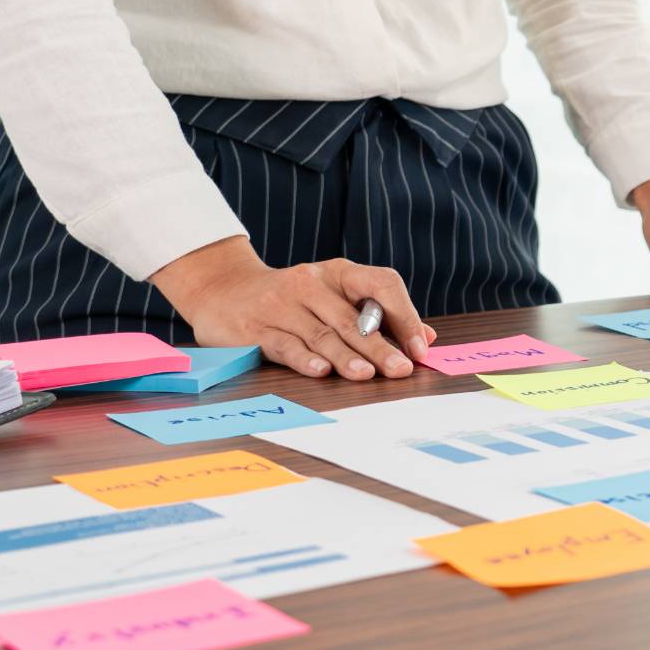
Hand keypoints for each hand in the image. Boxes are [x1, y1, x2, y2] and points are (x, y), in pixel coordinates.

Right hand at [150, 237, 432, 380]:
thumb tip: (427, 338)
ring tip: (367, 376)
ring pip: (321, 334)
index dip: (404, 315)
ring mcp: (281, 305)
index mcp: (338, 273)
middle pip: (352, 318)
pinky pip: (285, 345)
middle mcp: (311, 284)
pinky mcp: (255, 329)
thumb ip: (379, 315)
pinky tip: (322, 371)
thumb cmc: (293, 299)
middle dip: (380, 346)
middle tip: (402, 369)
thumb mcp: (334, 296)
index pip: (381, 284)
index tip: (420, 347)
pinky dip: (304, 359)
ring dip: (346, 357)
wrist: (222, 290)